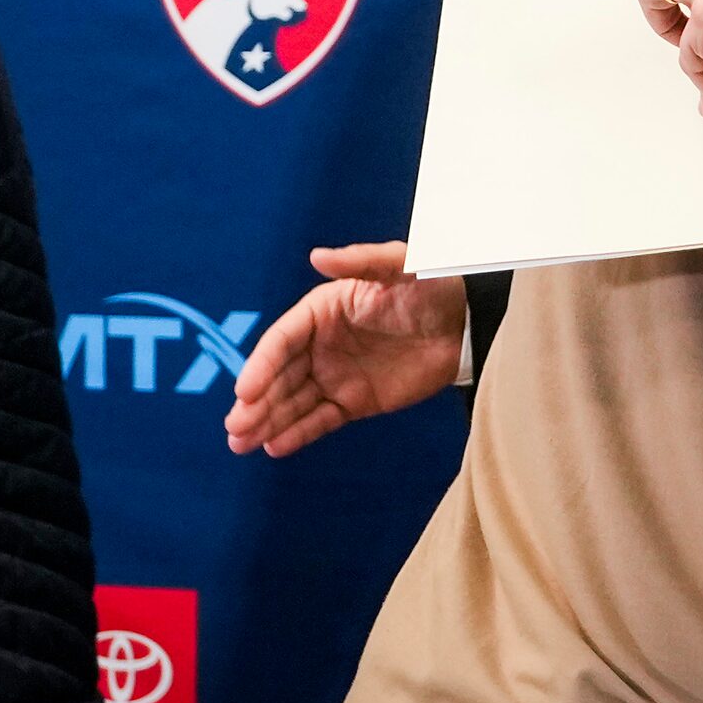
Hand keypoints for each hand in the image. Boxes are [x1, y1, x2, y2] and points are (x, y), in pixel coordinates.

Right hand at [225, 244, 466, 456]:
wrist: (469, 323)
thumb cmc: (433, 285)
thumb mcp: (401, 266)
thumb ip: (361, 262)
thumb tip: (317, 255)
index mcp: (322, 310)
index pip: (282, 340)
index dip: (261, 365)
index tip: (245, 391)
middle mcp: (321, 344)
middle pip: (280, 376)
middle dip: (255, 402)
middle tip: (233, 429)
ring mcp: (336, 374)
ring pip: (293, 402)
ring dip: (267, 422)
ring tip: (240, 445)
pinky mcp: (355, 401)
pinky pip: (320, 419)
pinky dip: (298, 433)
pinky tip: (274, 447)